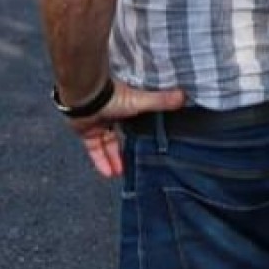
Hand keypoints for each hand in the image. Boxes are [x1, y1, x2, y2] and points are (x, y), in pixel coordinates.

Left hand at [65, 81, 187, 178]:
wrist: (85, 95)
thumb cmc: (111, 95)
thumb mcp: (140, 100)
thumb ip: (160, 101)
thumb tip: (183, 96)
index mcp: (125, 103)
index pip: (136, 120)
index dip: (142, 134)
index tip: (149, 146)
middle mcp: (111, 113)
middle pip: (121, 135)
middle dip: (126, 150)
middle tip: (135, 165)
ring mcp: (98, 123)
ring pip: (107, 144)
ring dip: (114, 159)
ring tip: (122, 174)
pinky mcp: (86, 132)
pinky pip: (94, 149)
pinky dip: (100, 161)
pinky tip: (108, 173)